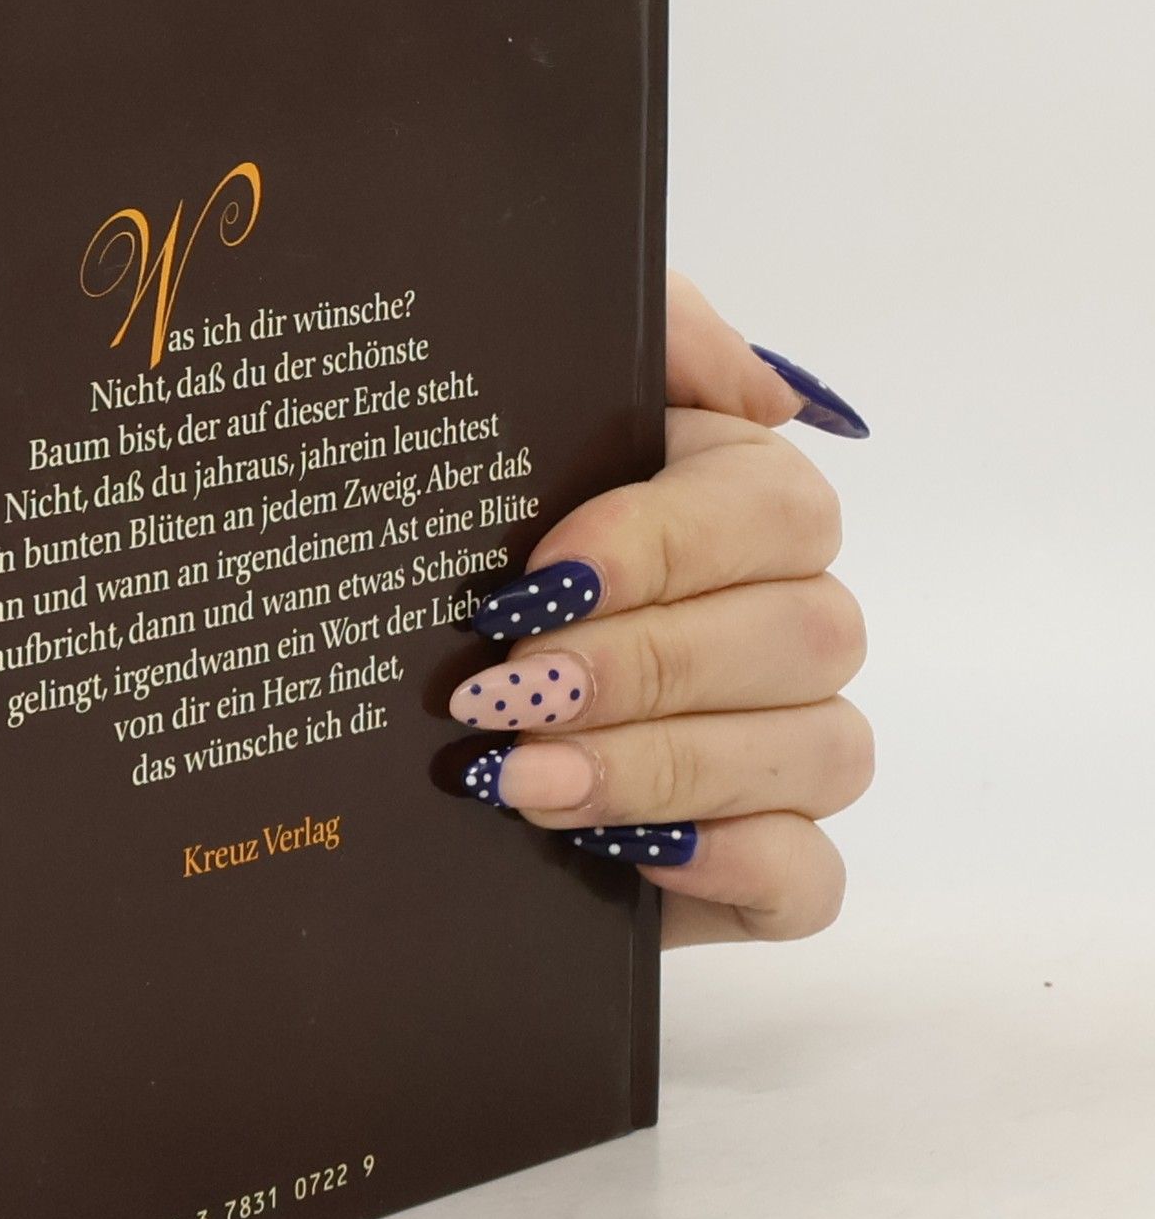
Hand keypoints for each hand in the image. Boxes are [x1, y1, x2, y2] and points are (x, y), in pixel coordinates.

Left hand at [450, 271, 871, 945]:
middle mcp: (783, 623)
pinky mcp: (764, 867)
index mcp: (736, 509)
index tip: (538, 579)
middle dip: (642, 667)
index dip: (662, 546)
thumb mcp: (519, 413)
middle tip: (503, 691)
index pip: (772, 510)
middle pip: (803, 634)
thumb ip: (649, 342)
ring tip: (519, 777)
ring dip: (664, 766)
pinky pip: (811, 876)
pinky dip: (734, 863)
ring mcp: (787, 750)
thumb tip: (764, 391)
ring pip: (819, 750)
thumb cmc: (462, 558)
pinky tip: (630, 855)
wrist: (399, 738)